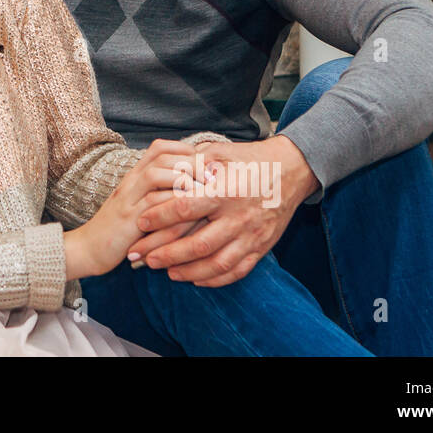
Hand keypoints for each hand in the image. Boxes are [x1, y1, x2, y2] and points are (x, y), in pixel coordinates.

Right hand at [65, 140, 203, 280]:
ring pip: (157, 175)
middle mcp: (130, 182)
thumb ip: (161, 194)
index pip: (160, 148)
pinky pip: (154, 204)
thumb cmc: (121, 229)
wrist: (89, 248)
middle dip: (192, 163)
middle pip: (162, 157)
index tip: (206, 163)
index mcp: (134, 176)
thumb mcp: (140, 206)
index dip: (185, 150)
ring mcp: (128, 199)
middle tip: (214, 176)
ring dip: (184, 180)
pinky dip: (175, 204)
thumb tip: (196, 188)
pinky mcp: (128, 220)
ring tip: (206, 192)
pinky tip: (193, 213)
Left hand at [129, 135, 319, 287]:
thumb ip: (190, 163)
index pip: (185, 208)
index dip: (160, 217)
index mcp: (224, 190)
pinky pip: (238, 271)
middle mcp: (238, 216)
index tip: (140, 222)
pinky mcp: (262, 247)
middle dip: (167, 254)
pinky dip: (215, 279)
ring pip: (216, 264)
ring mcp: (252, 235)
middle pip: (198, 244)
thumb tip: (160, 168)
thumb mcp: (219, 152)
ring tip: (166, 272)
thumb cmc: (249, 158)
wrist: (292, 169)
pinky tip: (197, 279)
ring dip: (188, 272)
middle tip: (142, 257)